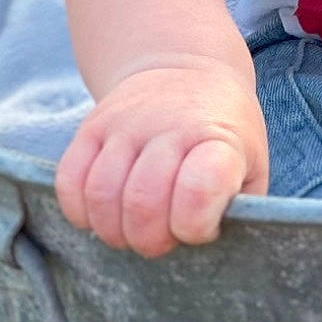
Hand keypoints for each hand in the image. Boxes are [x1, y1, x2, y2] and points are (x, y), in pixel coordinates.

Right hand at [54, 61, 268, 257]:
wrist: (187, 72)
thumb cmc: (222, 137)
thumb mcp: (251, 166)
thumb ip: (240, 210)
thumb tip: (214, 248)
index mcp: (218, 139)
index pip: (199, 190)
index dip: (194, 225)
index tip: (200, 228)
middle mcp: (170, 125)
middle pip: (143, 201)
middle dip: (150, 240)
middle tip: (161, 237)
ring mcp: (126, 123)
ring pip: (101, 194)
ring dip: (113, 230)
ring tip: (131, 229)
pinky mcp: (91, 125)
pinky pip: (69, 180)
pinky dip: (80, 211)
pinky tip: (102, 213)